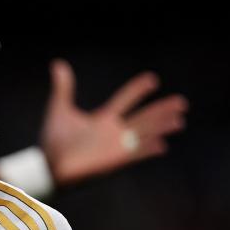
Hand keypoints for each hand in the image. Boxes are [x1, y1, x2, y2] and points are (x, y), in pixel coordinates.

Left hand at [42, 59, 187, 186]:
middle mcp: (113, 132)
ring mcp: (115, 147)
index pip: (125, 100)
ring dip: (161, 127)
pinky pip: (134, 155)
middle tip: (181, 102)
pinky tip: (162, 144)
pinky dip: (147, 149)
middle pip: (143, 118)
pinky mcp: (113, 161)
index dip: (137, 90)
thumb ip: (63, 89)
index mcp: (103, 119)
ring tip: (179, 120)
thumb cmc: (53, 141)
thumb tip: (58, 64)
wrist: (48, 165)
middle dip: (162, 110)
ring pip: (144, 134)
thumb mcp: (59, 110)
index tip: (152, 79)